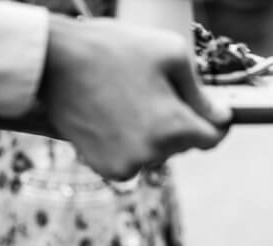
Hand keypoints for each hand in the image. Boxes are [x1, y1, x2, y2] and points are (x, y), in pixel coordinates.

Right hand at [41, 15, 231, 178]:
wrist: (51, 62)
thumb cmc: (112, 49)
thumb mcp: (170, 53)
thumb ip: (201, 91)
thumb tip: (222, 116)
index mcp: (175, 127)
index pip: (214, 138)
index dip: (216, 122)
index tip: (211, 111)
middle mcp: (155, 153)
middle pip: (184, 144)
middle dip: (179, 123)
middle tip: (155, 93)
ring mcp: (129, 164)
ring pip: (158, 153)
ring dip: (153, 135)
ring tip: (129, 102)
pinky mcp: (107, 169)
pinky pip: (133, 161)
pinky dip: (130, 145)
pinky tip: (114, 119)